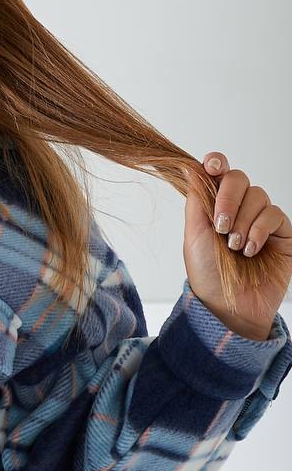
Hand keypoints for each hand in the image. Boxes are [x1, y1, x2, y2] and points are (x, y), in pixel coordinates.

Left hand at [184, 152, 291, 338]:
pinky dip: (259, 229)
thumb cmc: (208, 275)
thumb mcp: (194, 235)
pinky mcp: (281, 233)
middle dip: (228, 199)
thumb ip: (196, 200)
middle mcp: (239, 209)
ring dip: (243, 220)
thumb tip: (188, 167)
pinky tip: (250, 250)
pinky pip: (274, 214)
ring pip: (258, 195)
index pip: (218, 173)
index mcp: (214, 206)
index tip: (212, 165)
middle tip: (221, 226)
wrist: (229, 307)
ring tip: (234, 246)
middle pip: (239, 179)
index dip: (217, 163)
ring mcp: (261, 220)